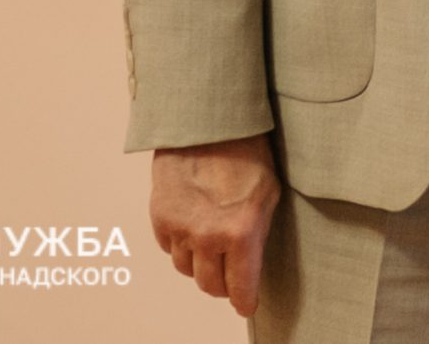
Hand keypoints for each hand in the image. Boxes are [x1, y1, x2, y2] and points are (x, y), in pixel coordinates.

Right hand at [148, 133, 281, 315]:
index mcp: (240, 232)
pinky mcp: (160, 218)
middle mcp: (207, 236)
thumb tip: (252, 263)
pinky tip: (194, 228)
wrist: (207, 123)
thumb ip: (258, 232)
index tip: (246, 305)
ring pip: (187, 270)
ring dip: (201, 264)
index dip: (244, 301)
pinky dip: (182, 246)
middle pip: (209, 285)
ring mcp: (180, 229)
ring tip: (213, 246)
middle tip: (231, 278)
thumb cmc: (247, 153)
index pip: (240, 287)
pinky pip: (170, 249)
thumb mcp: (268, 193)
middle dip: (223, 286)